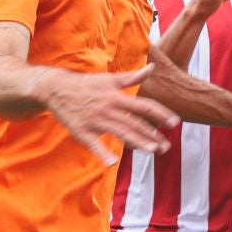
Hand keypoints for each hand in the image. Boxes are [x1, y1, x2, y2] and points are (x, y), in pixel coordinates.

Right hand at [41, 65, 179, 164]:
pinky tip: (112, 163)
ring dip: (137, 142)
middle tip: (166, 147)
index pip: (144, 106)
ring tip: (152, 151)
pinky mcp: (81, 131)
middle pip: (135, 122)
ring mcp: (95, 120)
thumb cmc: (87, 85)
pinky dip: (101, 153)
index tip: (174, 123)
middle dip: (152, 134)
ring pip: (119, 132)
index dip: (160, 114)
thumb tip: (152, 68)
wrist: (57, 89)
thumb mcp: (110, 79)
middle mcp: (109, 108)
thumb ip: (132, 77)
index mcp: (117, 96)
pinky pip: (93, 144)